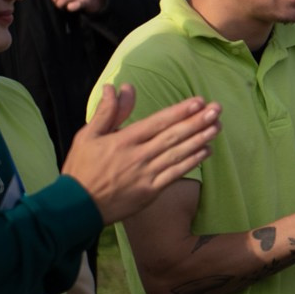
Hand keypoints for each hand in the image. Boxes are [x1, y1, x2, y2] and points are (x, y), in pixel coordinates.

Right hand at [65, 84, 221, 223]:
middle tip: (217, 110)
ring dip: (199, 139)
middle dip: (196, 122)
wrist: (77, 206)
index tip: (198, 102)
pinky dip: (192, 162)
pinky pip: (175, 174)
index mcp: (123, 140)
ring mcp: (146, 175)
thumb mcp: (87, 136)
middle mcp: (137, 156)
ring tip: (217, 127)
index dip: (179, 111)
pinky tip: (206, 151)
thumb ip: (107, 112)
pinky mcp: (150, 191)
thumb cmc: (81, 168)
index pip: (157, 122)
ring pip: (178, 154)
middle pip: (172, 136)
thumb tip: (117, 87)